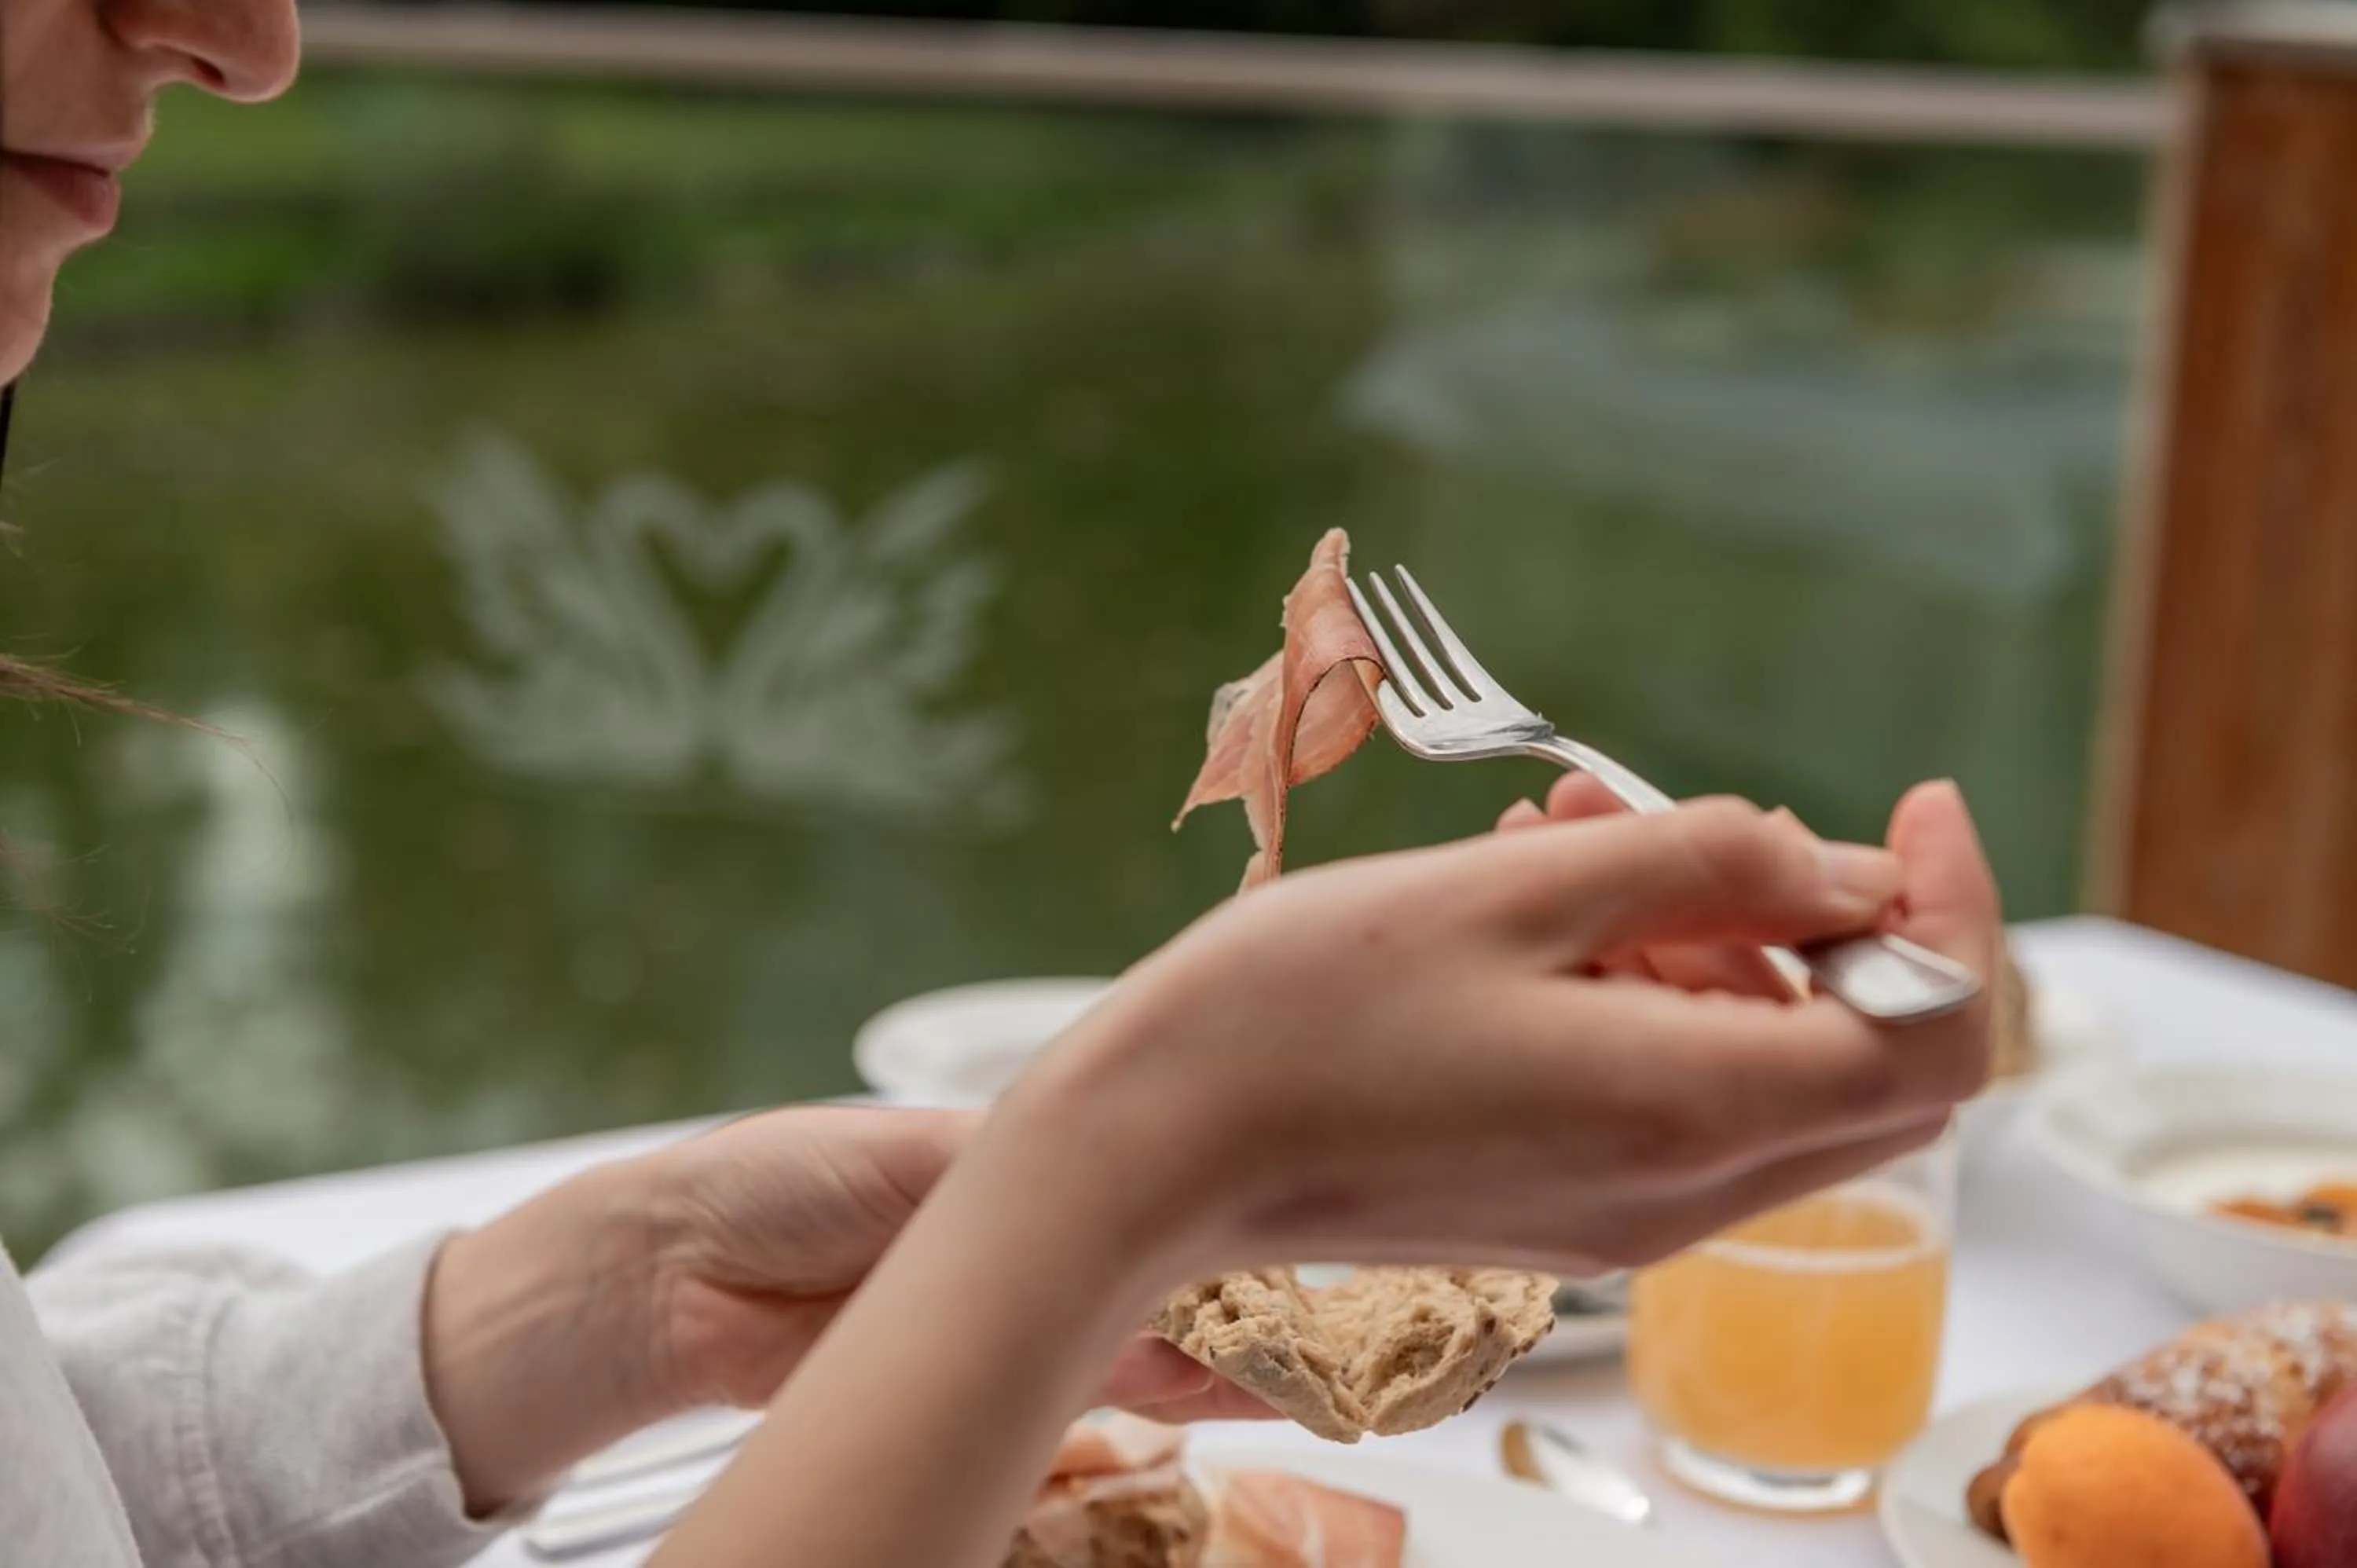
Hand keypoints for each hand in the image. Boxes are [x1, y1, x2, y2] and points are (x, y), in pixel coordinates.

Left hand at [424, 1107, 1266, 1513]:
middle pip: (1149, 1272)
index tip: (1278, 1226)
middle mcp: (1022, 1247)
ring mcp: (1003, 1325)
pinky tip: (1207, 1400)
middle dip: (1226, 1296)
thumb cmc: (780, 1179)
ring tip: (1280, 1368)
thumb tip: (1134, 1163)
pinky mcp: (974, 1395)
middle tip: (1307, 1319)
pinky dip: (1146, 1400)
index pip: (1138, 1185)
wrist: (676, 1278)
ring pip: (1129, 1340)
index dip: (1207, 1204)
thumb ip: (1028, 1170)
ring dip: (1205, 1358)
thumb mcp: (919, 1152)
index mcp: (1014, 1168)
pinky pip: (1075, 1398)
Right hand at [1026, 781, 1996, 1276]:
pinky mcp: (1565, 1211)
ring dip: (1718, 943)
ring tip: (1577, 832)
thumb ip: (1704, 864)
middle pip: (1873, 1071)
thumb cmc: (1300, 1011)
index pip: (1934, 1037)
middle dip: (1830, 923)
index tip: (1917, 805)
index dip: (1956, 910)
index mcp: (1691, 1111)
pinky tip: (1537, 909)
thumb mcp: (1514, 890)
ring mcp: (1624, 1218)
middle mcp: (1683, 1193)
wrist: (1150, 1153)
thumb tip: (1847, 870)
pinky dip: (1652, 995)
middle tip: (1714, 824)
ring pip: (1770, 1078)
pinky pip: (1677, 1101)